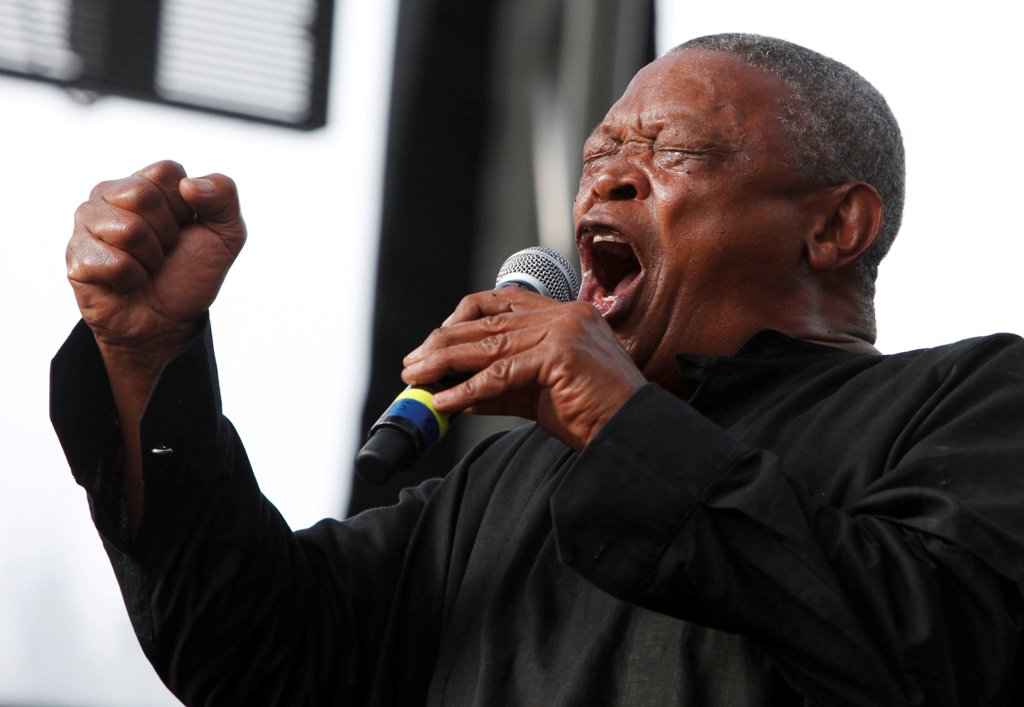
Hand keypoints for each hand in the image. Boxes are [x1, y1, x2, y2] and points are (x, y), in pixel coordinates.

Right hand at [67, 160, 245, 365]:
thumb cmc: (192, 272)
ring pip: (127, 229)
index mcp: (145, 182)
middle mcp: (109, 195)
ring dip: (150, 258)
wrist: (170, 322)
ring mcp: (86, 224)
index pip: (166, 171)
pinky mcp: (76, 257)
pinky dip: (133, 279)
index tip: (185, 227)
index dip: (186, 206)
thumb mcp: (227, 234)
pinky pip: (114, 262)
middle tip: (164, 251)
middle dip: (167, 233)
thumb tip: (190, 185)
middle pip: (142, 195)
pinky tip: (127, 282)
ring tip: (146, 266)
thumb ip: (224, 196)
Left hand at [401, 287, 645, 449]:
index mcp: (566, 314)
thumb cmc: (595, 415)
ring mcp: (564, 331)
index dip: (464, 316)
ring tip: (416, 378)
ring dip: (444, 363)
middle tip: (413, 363)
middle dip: (443, 343)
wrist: (633, 434)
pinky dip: (466, 389)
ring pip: (488, 345)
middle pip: (488, 323)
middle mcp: (565, 315)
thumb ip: (502, 385)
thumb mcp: (541, 393)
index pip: (504, 301)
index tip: (437, 339)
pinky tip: (445, 401)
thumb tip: (457, 390)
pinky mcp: (560, 355)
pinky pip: (500, 374)